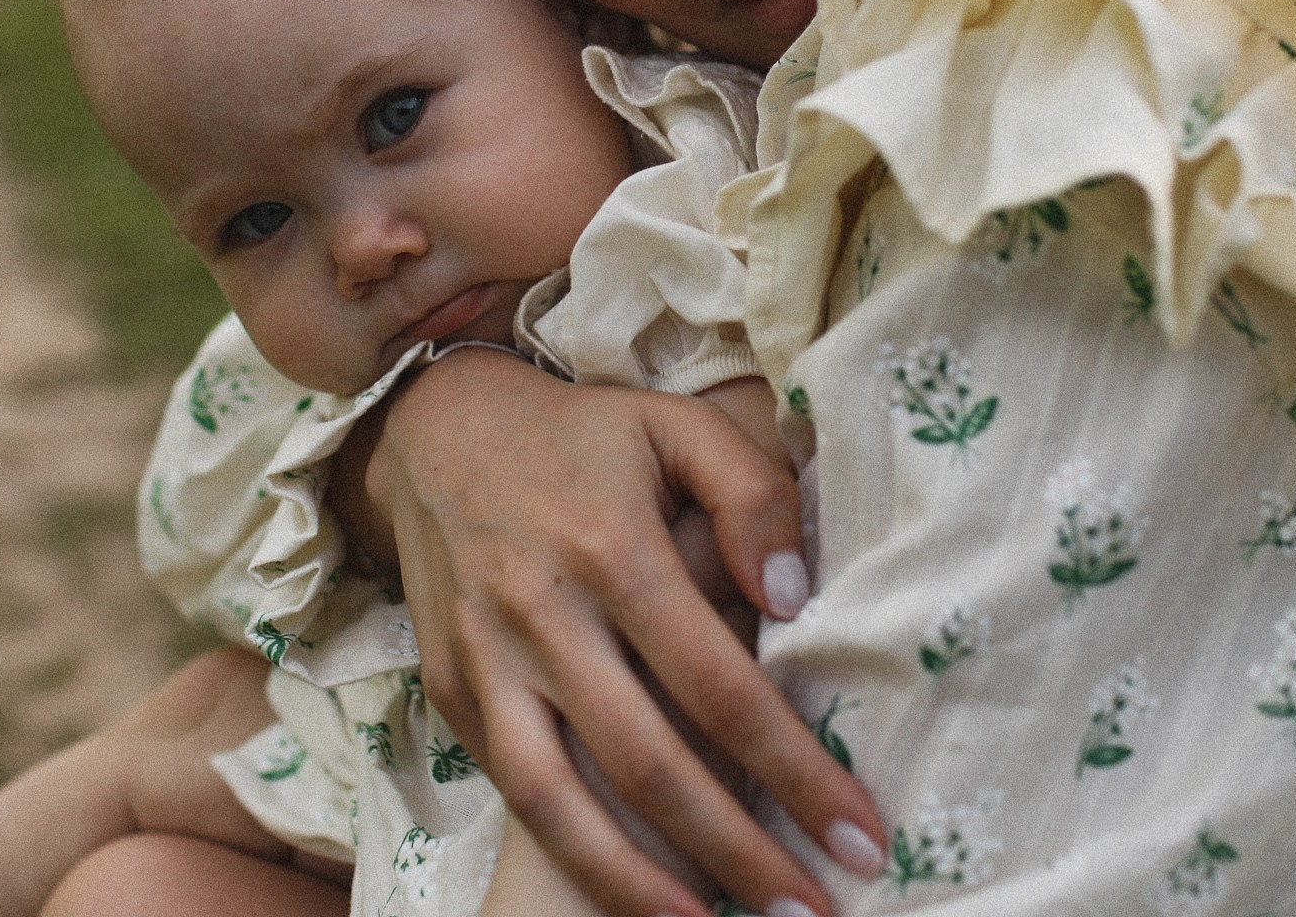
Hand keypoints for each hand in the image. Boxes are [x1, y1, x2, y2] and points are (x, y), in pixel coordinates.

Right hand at [358, 349, 885, 916]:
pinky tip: (635, 890)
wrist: (434, 431)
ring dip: (637, 884)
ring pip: (560, 801)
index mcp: (612, 547)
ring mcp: (485, 661)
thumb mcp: (677, 427)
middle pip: (649, 763)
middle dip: (736, 852)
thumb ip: (749, 494)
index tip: (860, 831)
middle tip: (812, 913)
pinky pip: (514, 789)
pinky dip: (572, 851)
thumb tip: (792, 597)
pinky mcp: (449, 691)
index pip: (720, 685)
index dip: (794, 768)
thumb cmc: (583, 436)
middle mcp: (542, 615)